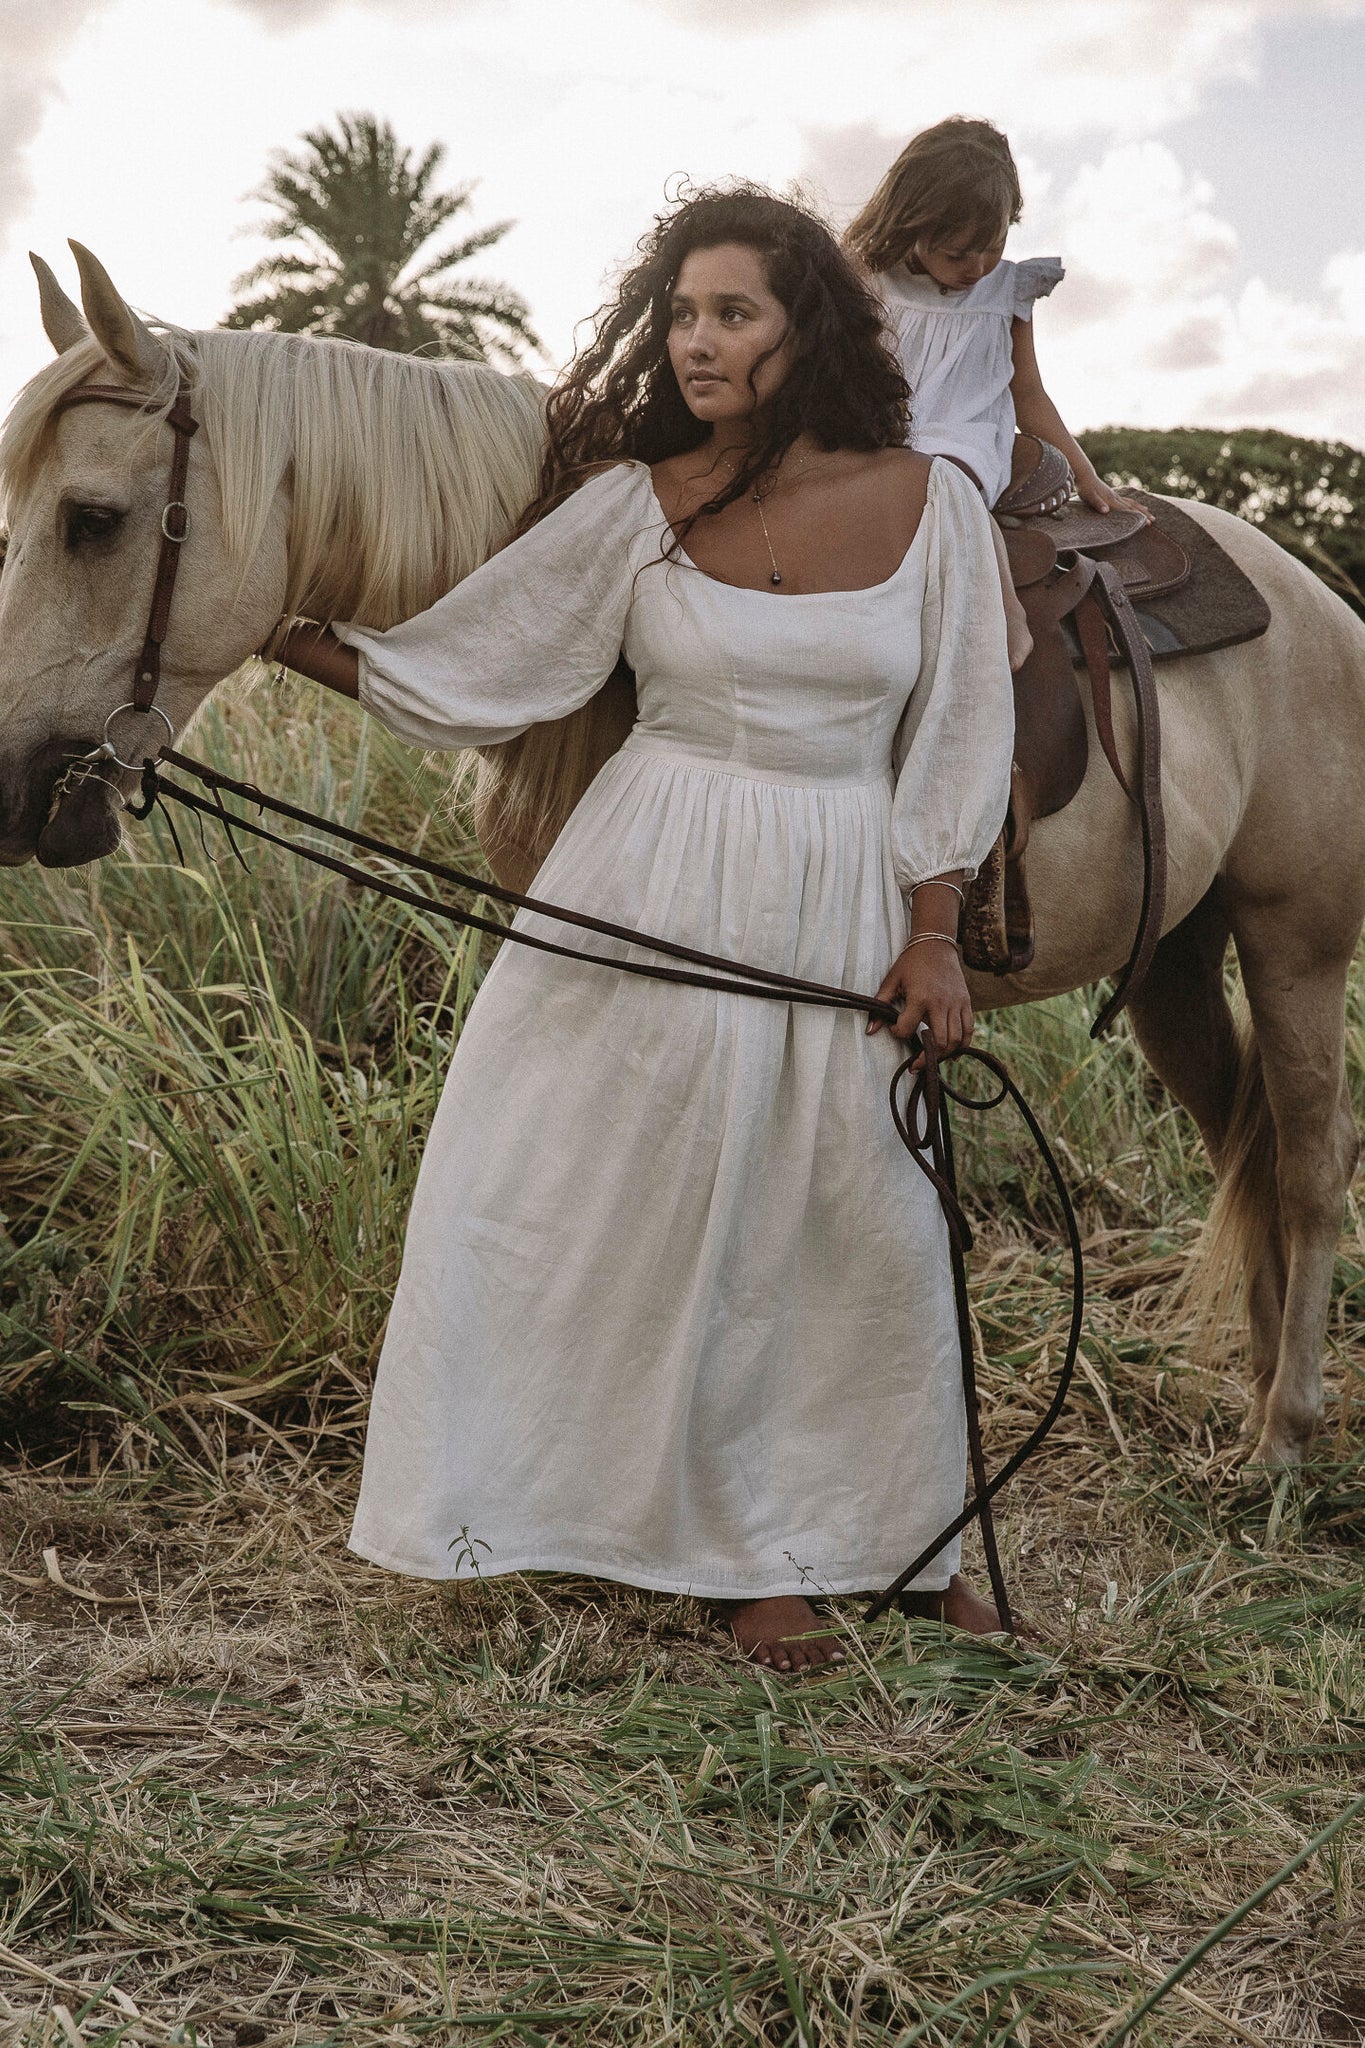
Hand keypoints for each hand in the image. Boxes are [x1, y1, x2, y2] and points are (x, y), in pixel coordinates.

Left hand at [867, 938, 973, 1057]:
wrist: (936, 945)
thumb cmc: (911, 962)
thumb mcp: (891, 980)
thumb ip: (880, 1005)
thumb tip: (870, 1030)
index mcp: (920, 997)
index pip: (907, 1029)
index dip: (897, 1033)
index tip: (894, 1029)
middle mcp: (941, 1003)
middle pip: (939, 1042)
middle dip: (926, 1058)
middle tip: (915, 1065)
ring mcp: (956, 1004)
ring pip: (956, 1040)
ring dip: (944, 1054)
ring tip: (932, 1058)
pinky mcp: (966, 1003)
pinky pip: (968, 1030)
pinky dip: (962, 1044)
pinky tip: (952, 1053)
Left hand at [1074, 467, 1150, 521]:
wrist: (1085, 475)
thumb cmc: (1086, 488)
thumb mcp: (1090, 497)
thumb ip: (1098, 504)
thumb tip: (1106, 511)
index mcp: (1112, 501)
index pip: (1128, 510)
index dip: (1138, 517)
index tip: (1147, 523)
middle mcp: (1116, 498)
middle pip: (1133, 507)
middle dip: (1143, 514)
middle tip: (1153, 521)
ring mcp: (1115, 496)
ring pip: (1131, 503)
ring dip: (1141, 509)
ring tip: (1149, 513)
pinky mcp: (1112, 495)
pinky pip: (1126, 500)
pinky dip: (1133, 504)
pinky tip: (1135, 506)